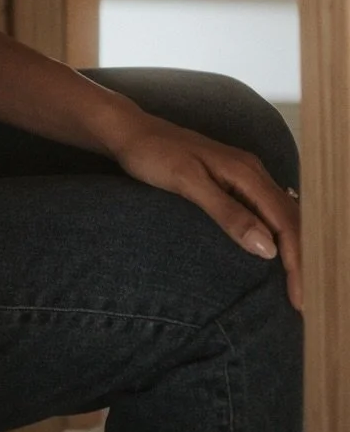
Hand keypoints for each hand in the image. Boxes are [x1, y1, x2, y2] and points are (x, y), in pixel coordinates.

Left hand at [108, 110, 302, 309]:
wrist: (130, 131)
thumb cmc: (153, 155)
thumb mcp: (186, 183)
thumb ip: (226, 212)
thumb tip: (267, 246)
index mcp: (246, 172)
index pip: (286, 222)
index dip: (296, 261)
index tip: (298, 297)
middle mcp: (252, 171)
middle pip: (290, 219)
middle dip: (300, 259)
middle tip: (301, 300)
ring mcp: (243, 174)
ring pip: (282, 214)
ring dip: (292, 247)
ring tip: (295, 283)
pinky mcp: (233, 179)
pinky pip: (267, 210)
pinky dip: (277, 234)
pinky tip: (275, 253)